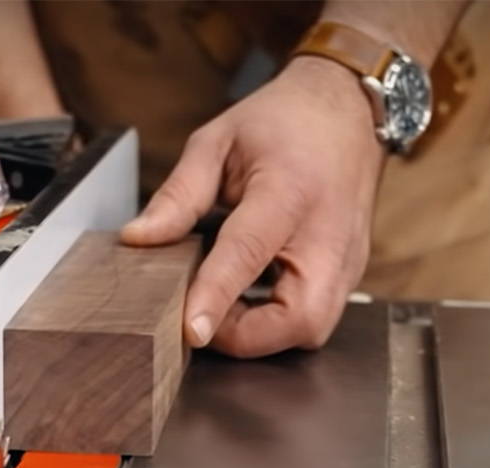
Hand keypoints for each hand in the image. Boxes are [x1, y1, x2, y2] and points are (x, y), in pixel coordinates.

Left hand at [120, 56, 386, 357]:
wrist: (345, 110)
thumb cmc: (281, 123)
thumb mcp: (217, 142)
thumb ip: (178, 195)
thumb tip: (137, 239)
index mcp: (288, 191)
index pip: (249, 252)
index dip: (217, 295)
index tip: (190, 331)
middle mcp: (329, 234)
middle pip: (300, 317)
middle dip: (247, 336)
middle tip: (205, 313)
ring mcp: (348, 259)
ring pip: (311, 329)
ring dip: (262, 333)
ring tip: (226, 301)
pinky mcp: (352, 275)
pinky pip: (316, 318)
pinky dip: (278, 321)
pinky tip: (252, 296)